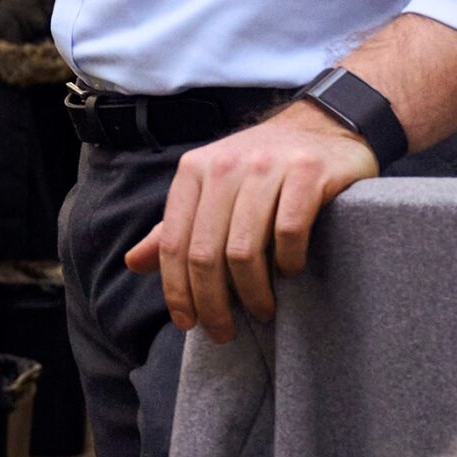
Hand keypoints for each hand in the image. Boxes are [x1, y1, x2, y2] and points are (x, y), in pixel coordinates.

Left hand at [125, 101, 378, 341]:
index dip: (177, 290)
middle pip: (206, 252)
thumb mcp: (210, 189)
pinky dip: (288, 261)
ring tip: (262, 310)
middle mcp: (225, 166)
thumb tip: (134, 263)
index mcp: (194, 171)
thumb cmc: (261, 166)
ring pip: (245, 248)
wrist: (323, 125)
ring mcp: (268, 167)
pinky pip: (290, 230)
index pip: (175, 243)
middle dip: (212, 302)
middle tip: (224, 331)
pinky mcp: (309, 173)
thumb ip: (174, 227)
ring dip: (252, 291)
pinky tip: (291, 272)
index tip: (188, 323)